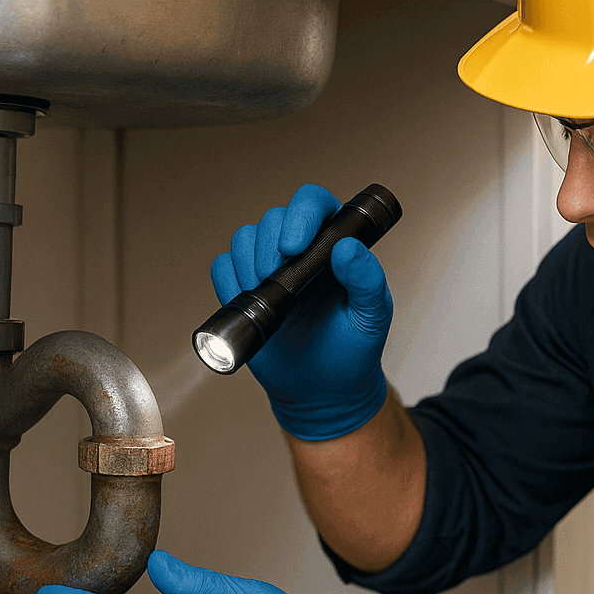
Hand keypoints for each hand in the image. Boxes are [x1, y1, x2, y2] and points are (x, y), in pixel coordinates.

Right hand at [212, 183, 392, 440]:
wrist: (322, 390)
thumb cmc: (352, 351)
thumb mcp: (371, 318)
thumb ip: (368, 280)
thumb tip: (347, 247)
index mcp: (336, 244)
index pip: (313, 203)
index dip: (300, 214)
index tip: (295, 246)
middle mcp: (301, 248)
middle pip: (273, 218)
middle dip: (269, 247)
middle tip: (277, 280)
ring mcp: (269, 266)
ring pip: (244, 237)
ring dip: (249, 264)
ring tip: (270, 299)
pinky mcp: (242, 288)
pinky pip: (222, 267)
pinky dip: (229, 283)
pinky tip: (250, 304)